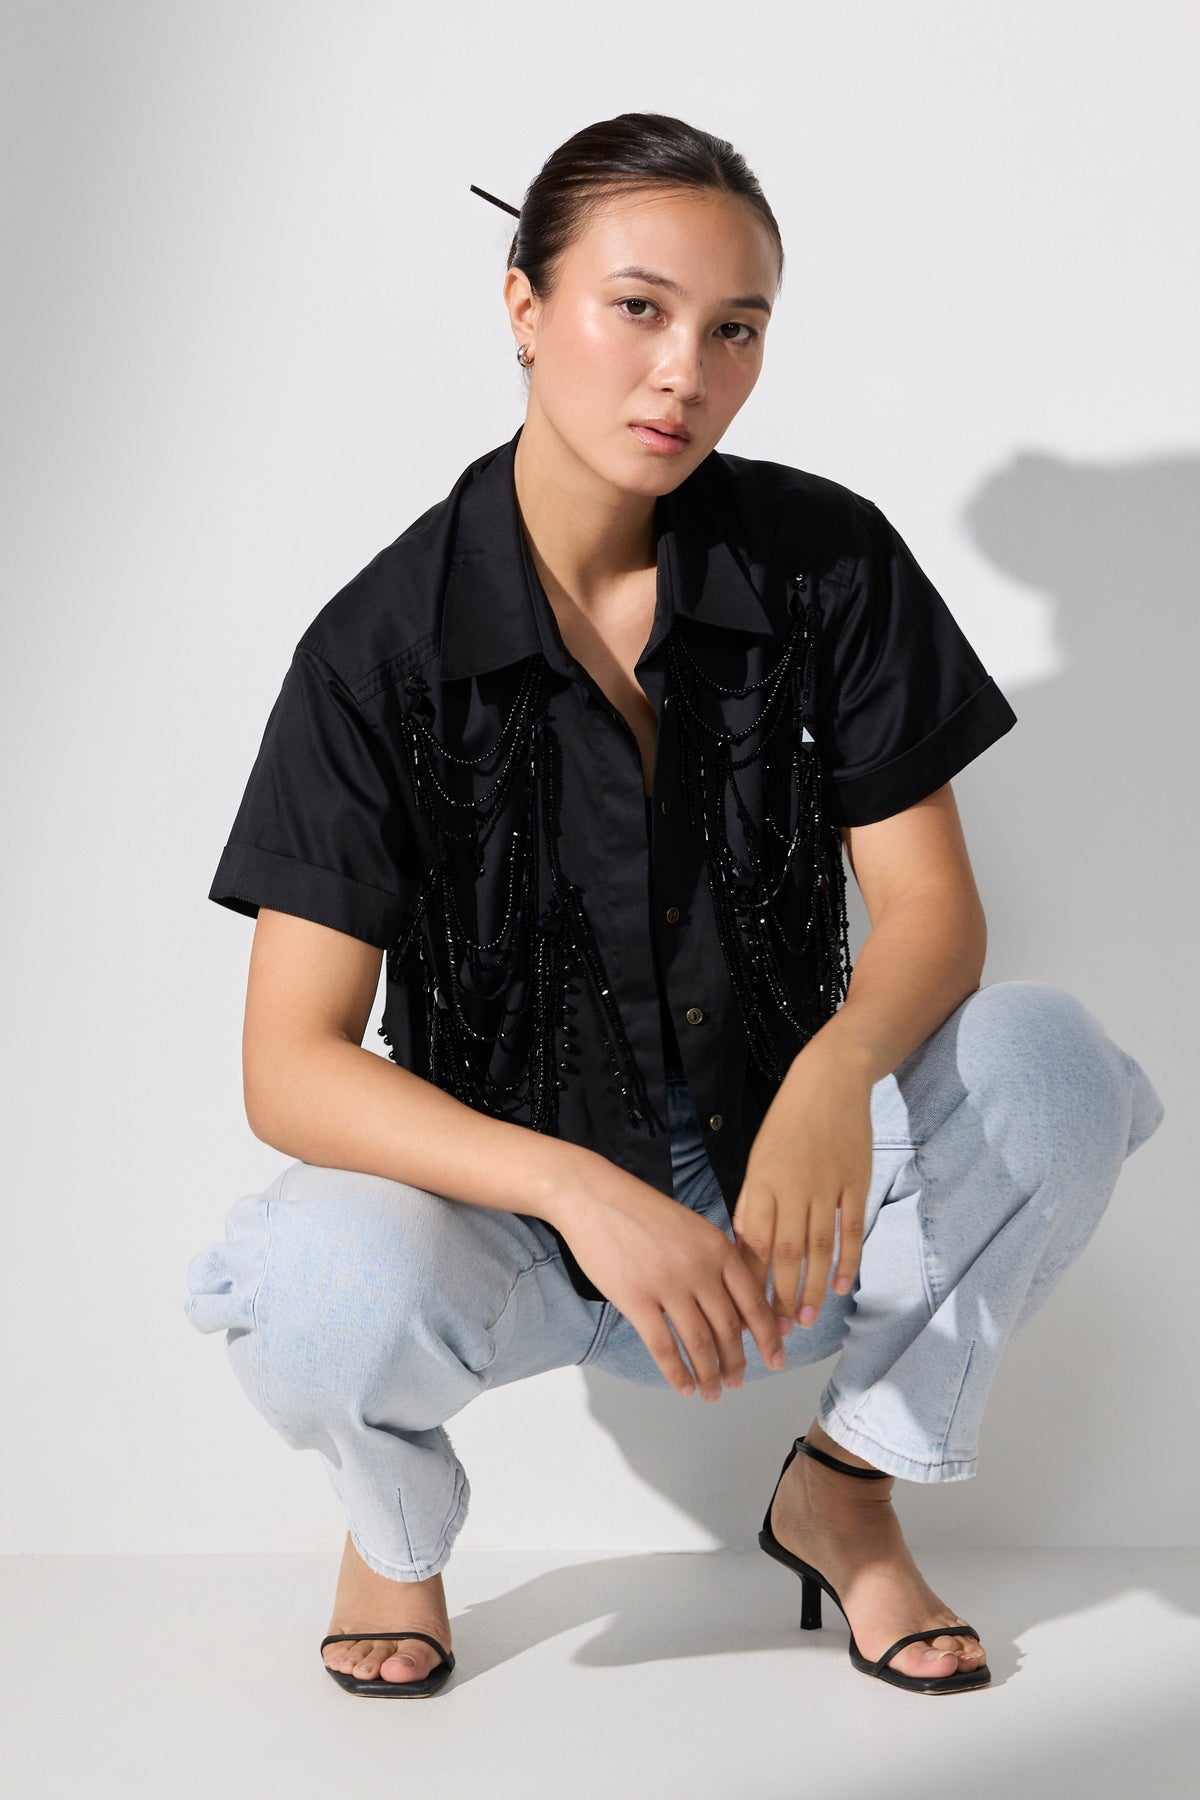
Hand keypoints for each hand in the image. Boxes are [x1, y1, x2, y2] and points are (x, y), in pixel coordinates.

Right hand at [552, 1153, 787, 1397]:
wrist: (594, 1196)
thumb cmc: (641, 1211)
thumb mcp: (692, 1227)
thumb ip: (716, 1262)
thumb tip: (736, 1309)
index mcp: (718, 1248)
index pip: (754, 1301)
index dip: (768, 1337)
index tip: (776, 1359)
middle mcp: (699, 1267)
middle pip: (729, 1328)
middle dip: (736, 1362)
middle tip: (737, 1382)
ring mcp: (667, 1284)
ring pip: (699, 1343)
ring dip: (709, 1374)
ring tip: (712, 1392)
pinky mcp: (635, 1298)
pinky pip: (663, 1347)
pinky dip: (677, 1373)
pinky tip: (684, 1386)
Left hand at [731, 1046, 874, 1332]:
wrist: (829, 1080)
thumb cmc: (788, 1123)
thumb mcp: (760, 1158)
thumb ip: (754, 1203)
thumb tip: (745, 1248)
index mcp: (762, 1181)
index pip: (753, 1241)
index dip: (749, 1280)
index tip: (743, 1311)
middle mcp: (791, 1186)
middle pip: (784, 1252)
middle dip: (778, 1296)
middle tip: (775, 1332)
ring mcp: (826, 1185)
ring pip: (817, 1247)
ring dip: (810, 1287)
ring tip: (803, 1320)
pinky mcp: (855, 1181)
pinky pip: (850, 1228)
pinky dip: (846, 1260)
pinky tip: (839, 1286)